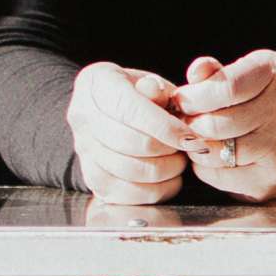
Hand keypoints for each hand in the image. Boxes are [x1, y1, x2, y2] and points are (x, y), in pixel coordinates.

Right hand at [66, 63, 195, 206]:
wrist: (113, 112)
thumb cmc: (140, 94)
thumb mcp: (151, 81)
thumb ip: (157, 88)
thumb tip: (156, 92)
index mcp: (96, 83)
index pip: (129, 109)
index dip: (164, 127)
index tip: (192, 138)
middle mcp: (83, 117)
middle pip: (130, 143)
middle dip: (168, 149)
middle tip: (188, 148)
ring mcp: (84, 150)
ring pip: (129, 171)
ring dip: (165, 171)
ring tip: (180, 161)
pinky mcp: (92, 179)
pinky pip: (125, 194)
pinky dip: (154, 191)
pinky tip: (169, 179)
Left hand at [173, 49, 275, 202]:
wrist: (274, 142)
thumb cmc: (240, 103)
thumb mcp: (227, 79)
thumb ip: (209, 73)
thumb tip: (198, 70)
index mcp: (272, 70)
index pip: (227, 87)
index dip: (194, 98)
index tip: (182, 102)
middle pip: (216, 123)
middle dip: (189, 125)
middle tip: (184, 124)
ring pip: (216, 151)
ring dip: (195, 147)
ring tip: (196, 139)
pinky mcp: (273, 173)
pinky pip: (219, 174)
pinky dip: (205, 168)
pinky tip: (211, 158)